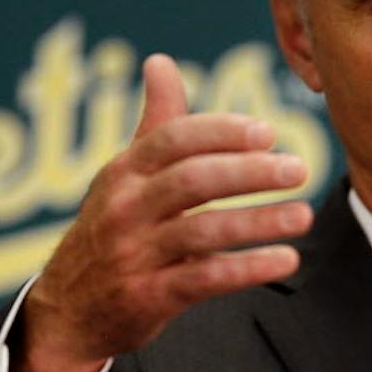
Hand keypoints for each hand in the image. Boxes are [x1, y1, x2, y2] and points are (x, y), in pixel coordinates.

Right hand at [11, 53, 312, 371]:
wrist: (69, 309)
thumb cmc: (109, 231)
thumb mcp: (123, 176)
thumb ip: (155, 124)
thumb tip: (160, 61)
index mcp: (123, 172)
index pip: (174, 139)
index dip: (222, 132)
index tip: (267, 133)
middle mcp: (125, 209)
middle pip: (193, 180)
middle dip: (250, 172)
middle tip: (298, 168)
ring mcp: (135, 254)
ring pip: (202, 231)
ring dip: (258, 221)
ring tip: (303, 215)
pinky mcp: (149, 297)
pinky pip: (204, 279)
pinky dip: (248, 268)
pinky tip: (285, 259)